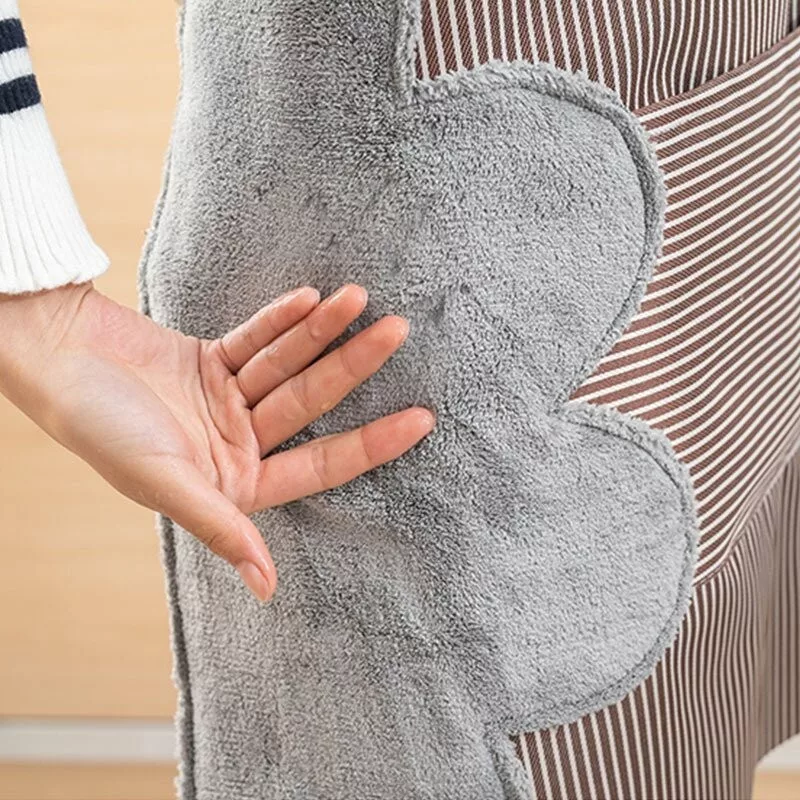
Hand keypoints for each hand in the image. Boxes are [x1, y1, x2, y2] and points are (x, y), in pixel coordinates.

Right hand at [0, 282, 434, 601]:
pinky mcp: (210, 362)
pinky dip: (281, 320)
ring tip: (361, 298)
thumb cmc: (99, 429)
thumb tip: (267, 589)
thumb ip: (219, 527)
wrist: (53, 361)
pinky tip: (315, 300)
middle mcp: (237, 444)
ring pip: (289, 365)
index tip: (421, 419)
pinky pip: (256, 338)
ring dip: (322, 333)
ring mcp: (226, 401)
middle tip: (397, 330)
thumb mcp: (162, 482)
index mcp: (234, 484)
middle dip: (353, 367)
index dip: (372, 444)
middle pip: (311, 403)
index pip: (320, 464)